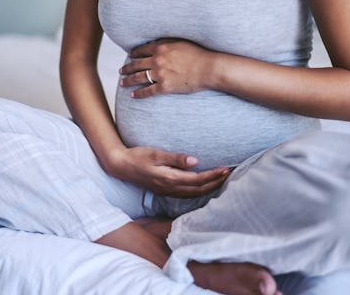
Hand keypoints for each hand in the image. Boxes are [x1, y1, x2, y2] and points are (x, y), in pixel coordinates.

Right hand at [107, 146, 230, 197]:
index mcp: (169, 178)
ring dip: (208, 188)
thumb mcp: (155, 154)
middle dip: (215, 183)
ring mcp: (166, 191)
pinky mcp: (164, 190)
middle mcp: (169, 187)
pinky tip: (202, 186)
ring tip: (220, 180)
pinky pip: (186, 194)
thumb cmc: (137, 157)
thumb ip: (175, 158)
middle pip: (198, 189)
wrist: (120, 166)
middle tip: (229, 175)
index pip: (197, 180)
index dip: (213, 176)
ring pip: (193, 194)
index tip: (226, 169)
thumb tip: (195, 161)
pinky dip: (198, 191)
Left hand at [119, 38, 216, 98]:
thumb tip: (156, 43)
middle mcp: (157, 60)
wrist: (209, 68)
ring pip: (138, 77)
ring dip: (128, 80)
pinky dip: (139, 94)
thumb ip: (167, 42)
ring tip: (122, 83)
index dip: (133, 54)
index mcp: (161, 48)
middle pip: (136, 64)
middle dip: (126, 68)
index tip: (129, 56)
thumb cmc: (199, 54)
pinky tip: (132, 96)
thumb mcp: (181, 42)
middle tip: (121, 71)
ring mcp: (160, 74)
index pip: (142, 50)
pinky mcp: (165, 87)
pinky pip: (148, 91)